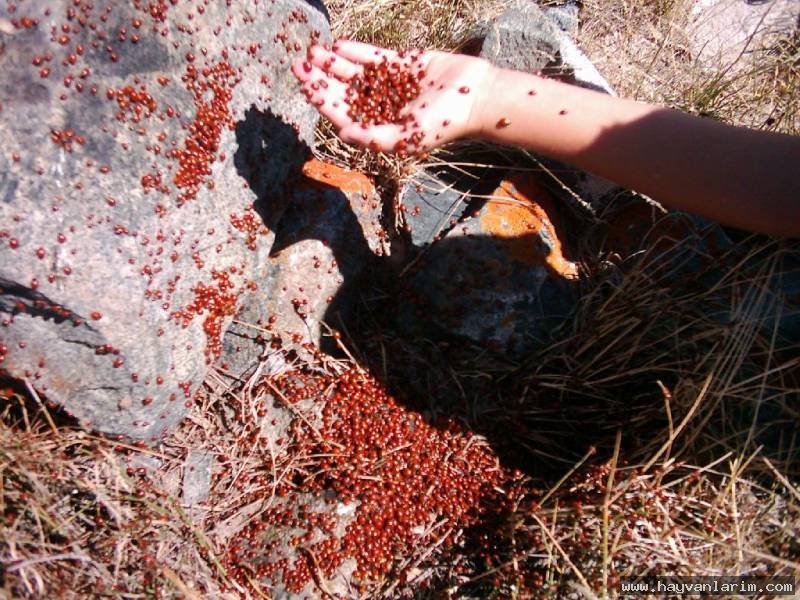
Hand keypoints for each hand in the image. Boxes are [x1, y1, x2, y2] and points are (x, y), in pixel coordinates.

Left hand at [292, 40, 494, 153]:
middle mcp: (382, 106)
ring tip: (313, 51)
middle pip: (344, 91)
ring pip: (355, 72)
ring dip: (334, 63)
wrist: (476, 96)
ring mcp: (391, 84)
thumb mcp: (407, 137)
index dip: (323, 101)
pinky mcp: (403, 64)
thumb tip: (342, 133)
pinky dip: (357, 51)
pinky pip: (374, 57)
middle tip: (299, 65)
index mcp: (380, 127)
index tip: (307, 87)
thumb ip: (374, 137)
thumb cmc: (444, 123)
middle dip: (321, 79)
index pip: (344, 114)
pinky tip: (339, 45)